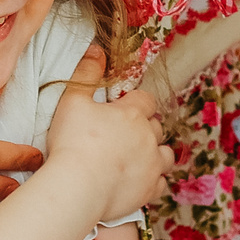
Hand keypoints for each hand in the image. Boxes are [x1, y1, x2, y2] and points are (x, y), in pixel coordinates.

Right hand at [44, 48, 170, 223]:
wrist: (77, 187)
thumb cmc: (73, 143)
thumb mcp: (73, 101)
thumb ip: (86, 73)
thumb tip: (96, 49)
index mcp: (132, 113)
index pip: (146, 100)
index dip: (137, 103)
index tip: (123, 109)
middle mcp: (148, 137)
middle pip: (156, 126)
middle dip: (145, 128)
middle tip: (124, 135)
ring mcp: (153, 164)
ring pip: (166, 155)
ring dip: (155, 153)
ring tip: (138, 157)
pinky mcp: (150, 189)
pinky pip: (162, 184)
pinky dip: (153, 181)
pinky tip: (139, 181)